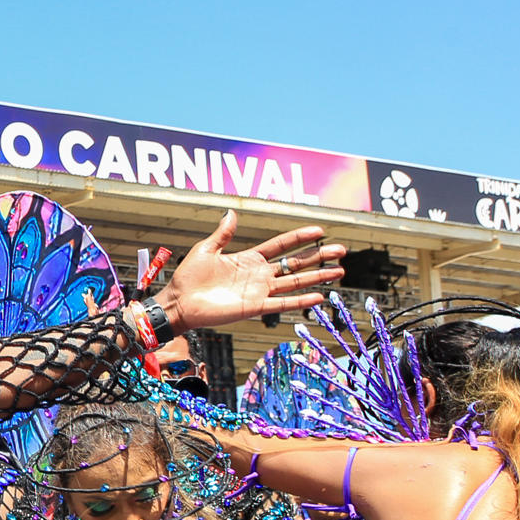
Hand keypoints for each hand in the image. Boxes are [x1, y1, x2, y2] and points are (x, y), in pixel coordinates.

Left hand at [153, 212, 344, 331]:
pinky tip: (319, 297)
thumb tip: (231, 212)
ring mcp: (258, 292)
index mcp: (248, 259)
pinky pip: (281, 304)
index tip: (319, 230)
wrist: (178, 302)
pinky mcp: (254, 308)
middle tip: (341, 250)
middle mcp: (258, 275)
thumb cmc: (188, 278)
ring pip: (295, 282)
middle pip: (295, 264)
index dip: (299, 238)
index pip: (281, 246)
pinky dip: (300, 301)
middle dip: (318, 256)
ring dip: (317, 277)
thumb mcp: (206, 249)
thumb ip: (223, 234)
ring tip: (339, 271)